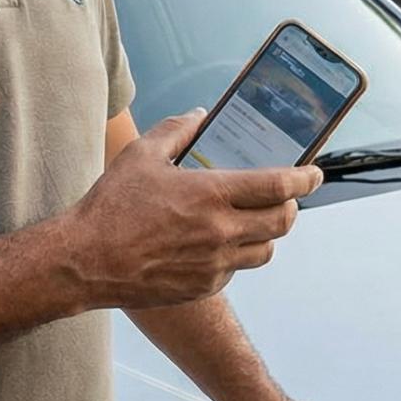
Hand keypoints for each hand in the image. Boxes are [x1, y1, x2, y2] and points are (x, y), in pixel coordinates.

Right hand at [57, 110, 320, 311]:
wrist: (86, 261)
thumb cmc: (111, 206)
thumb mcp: (140, 154)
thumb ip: (177, 129)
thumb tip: (200, 115)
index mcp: (211, 194)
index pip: (279, 186)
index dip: (305, 178)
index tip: (314, 173)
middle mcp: (220, 232)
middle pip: (284, 221)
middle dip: (292, 206)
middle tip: (286, 196)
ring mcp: (215, 263)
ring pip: (266, 250)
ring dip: (268, 233)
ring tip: (253, 220)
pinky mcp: (203, 286)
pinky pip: (237, 269)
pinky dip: (237, 254)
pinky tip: (216, 242)